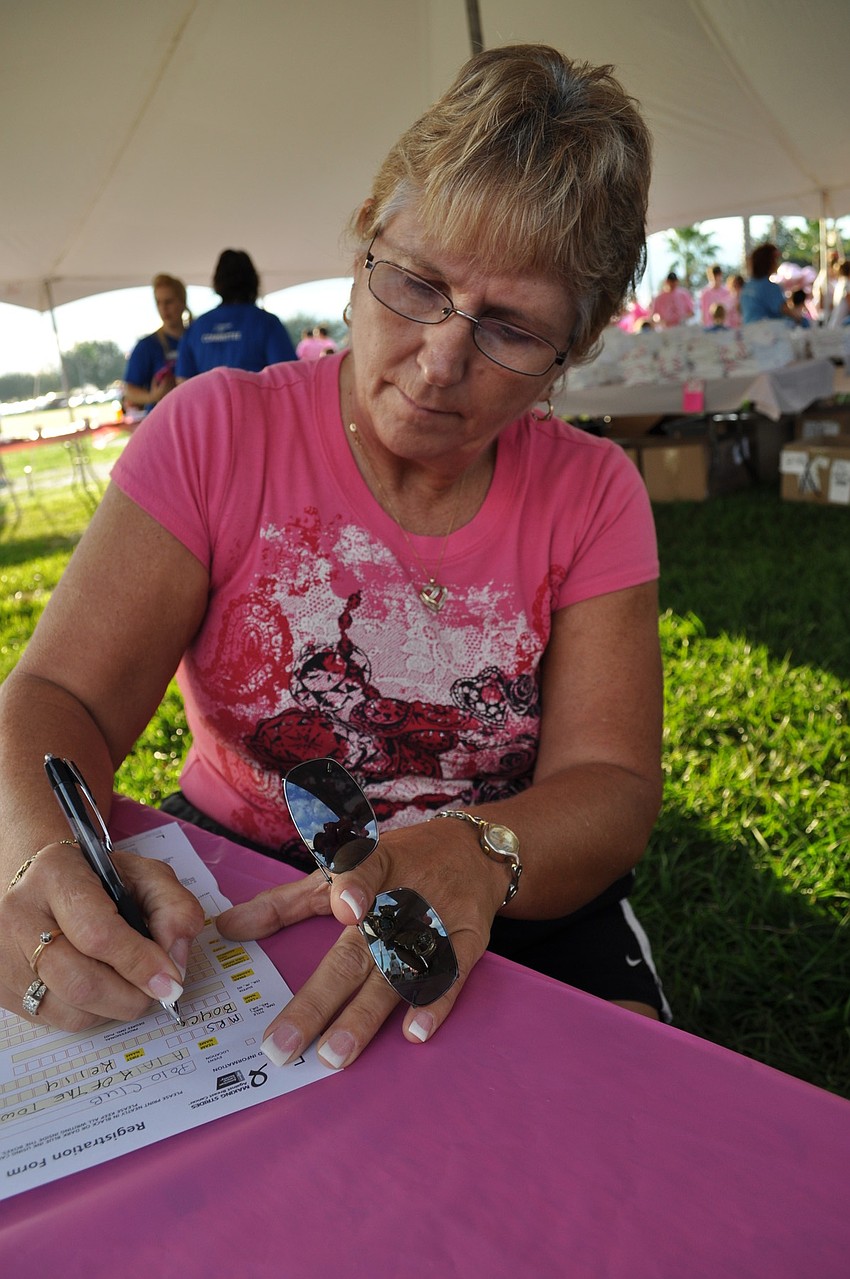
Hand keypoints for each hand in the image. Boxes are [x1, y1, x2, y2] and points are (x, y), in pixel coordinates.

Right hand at [0, 842, 203, 1030]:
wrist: (42, 882)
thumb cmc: (96, 879)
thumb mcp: (143, 875)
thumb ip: (172, 906)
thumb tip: (176, 956)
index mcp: (56, 876)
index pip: (98, 933)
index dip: (140, 962)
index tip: (170, 979)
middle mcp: (20, 915)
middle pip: (80, 981)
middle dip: (132, 995)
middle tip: (160, 991)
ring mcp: (7, 956)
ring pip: (70, 1009)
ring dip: (115, 1007)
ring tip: (130, 982)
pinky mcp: (3, 988)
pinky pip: (57, 1020)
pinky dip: (92, 1012)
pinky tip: (102, 986)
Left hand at [216, 822, 506, 1069]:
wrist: (473, 852)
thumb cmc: (397, 863)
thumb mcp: (341, 870)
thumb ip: (286, 902)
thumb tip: (227, 928)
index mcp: (372, 868)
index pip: (363, 872)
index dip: (355, 886)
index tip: (344, 909)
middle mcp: (401, 899)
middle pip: (358, 952)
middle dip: (320, 999)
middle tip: (284, 1044)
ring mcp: (435, 925)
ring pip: (395, 976)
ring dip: (367, 1017)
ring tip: (335, 1055)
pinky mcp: (466, 942)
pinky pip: (449, 977)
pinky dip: (434, 1004)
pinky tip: (414, 1033)